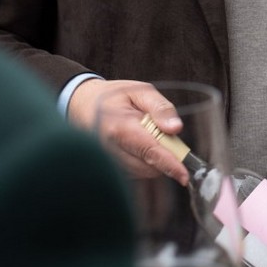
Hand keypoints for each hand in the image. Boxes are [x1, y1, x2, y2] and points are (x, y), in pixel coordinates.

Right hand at [74, 78, 190, 181]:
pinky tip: (137, 144)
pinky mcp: (108, 169)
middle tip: (162, 132)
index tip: (184, 176)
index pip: (150, 152)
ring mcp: (108, 162)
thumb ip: (160, 108)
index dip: (170, 165)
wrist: (82, 105)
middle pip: (150, 167)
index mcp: (120, 128)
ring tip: (145, 135)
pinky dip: (144, 162)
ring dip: (154, 159)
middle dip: (166, 156)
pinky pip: (135, 173)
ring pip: (144, 172)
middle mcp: (111, 149)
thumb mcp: (140, 91)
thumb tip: (176, 128)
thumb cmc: (114, 97)